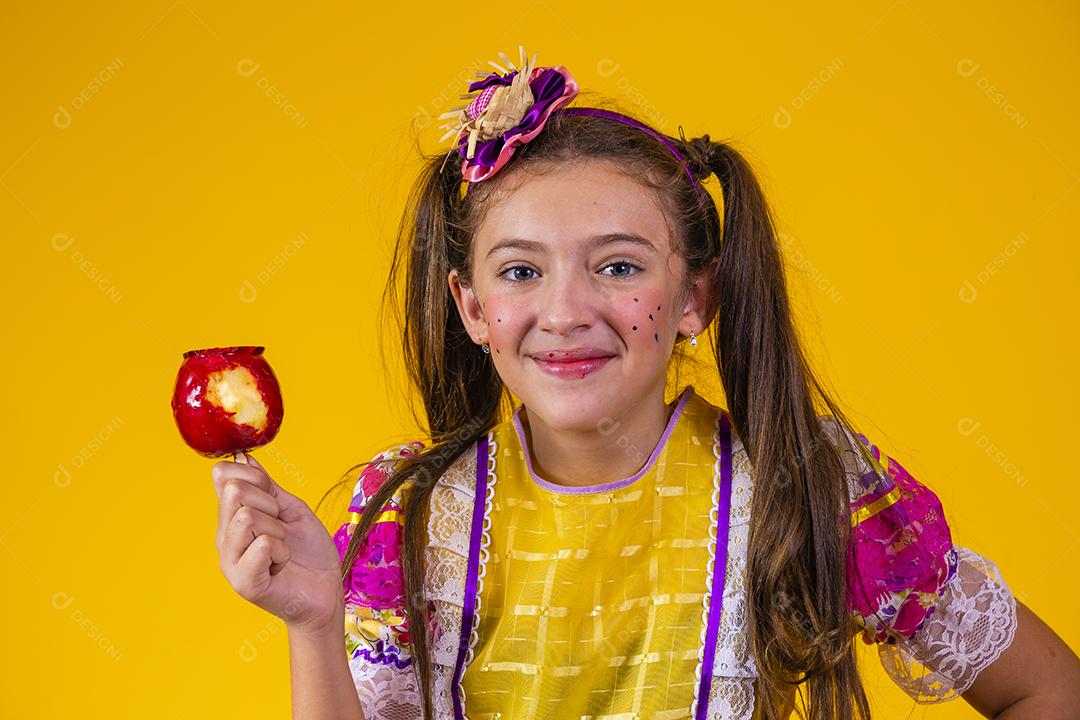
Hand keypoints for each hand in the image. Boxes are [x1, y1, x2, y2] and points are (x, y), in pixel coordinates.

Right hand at [212, 453, 343, 635]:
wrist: (325, 591)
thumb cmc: (309, 552)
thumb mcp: (290, 509)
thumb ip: (266, 487)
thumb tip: (242, 458)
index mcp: (232, 518)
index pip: (225, 476)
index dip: (255, 478)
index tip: (275, 499)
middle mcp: (224, 539)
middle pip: (236, 493)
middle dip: (271, 505)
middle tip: (282, 530)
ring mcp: (230, 562)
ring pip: (247, 517)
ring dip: (278, 531)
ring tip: (282, 550)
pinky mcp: (243, 583)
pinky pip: (262, 545)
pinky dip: (283, 552)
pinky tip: (282, 566)